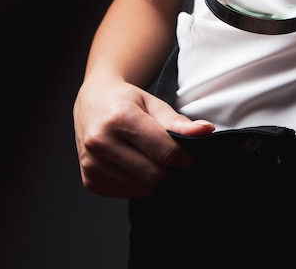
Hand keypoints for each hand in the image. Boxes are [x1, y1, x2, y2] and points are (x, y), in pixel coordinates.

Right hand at [73, 77, 214, 197]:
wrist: (92, 102)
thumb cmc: (126, 102)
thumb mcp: (154, 104)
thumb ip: (179, 122)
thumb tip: (207, 131)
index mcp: (120, 118)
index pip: (166, 152)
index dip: (185, 158)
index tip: (190, 155)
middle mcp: (100, 142)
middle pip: (155, 174)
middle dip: (171, 169)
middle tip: (170, 155)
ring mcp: (91, 163)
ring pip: (143, 187)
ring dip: (155, 178)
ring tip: (151, 158)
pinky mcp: (88, 179)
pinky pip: (127, 193)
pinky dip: (139, 184)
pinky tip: (135, 166)